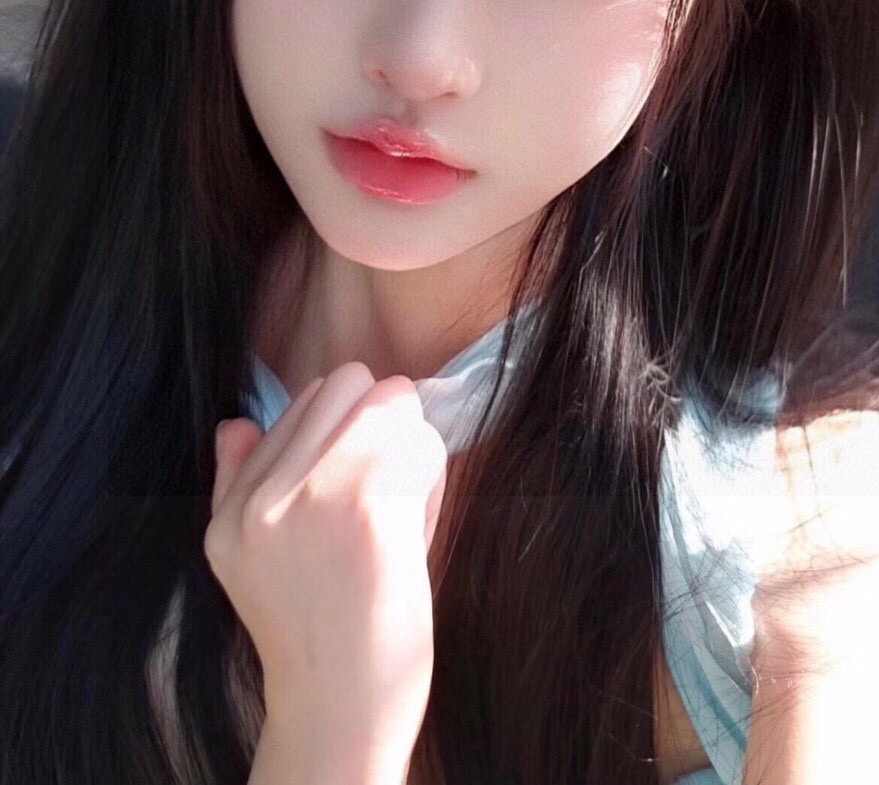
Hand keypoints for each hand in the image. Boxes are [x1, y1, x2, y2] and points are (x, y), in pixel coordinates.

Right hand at [204, 364, 447, 782]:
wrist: (340, 708)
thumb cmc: (316, 632)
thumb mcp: (249, 561)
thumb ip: (237, 486)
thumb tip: (237, 422)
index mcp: (236, 509)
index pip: (304, 398)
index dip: (347, 426)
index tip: (358, 475)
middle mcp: (267, 497)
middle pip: (349, 382)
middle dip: (382, 416)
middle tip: (389, 476)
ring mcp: (318, 498)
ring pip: (392, 402)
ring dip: (412, 444)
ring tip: (400, 506)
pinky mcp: (373, 510)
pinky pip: (421, 444)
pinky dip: (431, 477)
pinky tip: (415, 524)